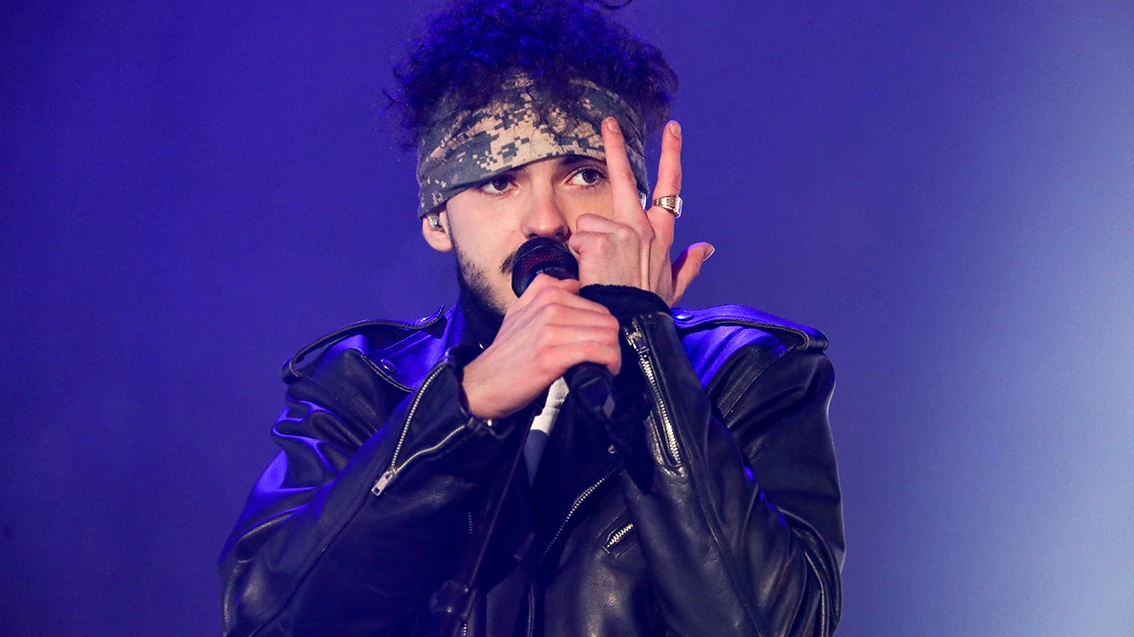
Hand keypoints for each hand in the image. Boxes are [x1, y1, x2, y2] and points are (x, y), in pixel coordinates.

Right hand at [461, 274, 621, 419]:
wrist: (481, 383)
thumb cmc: (505, 354)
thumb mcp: (518, 312)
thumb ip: (542, 292)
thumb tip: (572, 283)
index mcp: (546, 293)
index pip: (597, 305)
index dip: (603, 328)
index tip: (598, 344)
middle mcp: (549, 306)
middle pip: (607, 319)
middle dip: (612, 342)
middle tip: (604, 359)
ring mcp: (550, 329)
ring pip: (606, 334)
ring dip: (613, 354)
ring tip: (605, 366)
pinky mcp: (551, 354)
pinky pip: (596, 351)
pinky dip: (609, 362)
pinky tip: (605, 371)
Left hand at [568, 118, 714, 305]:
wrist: (633, 327)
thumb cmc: (649, 309)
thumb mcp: (674, 288)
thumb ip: (689, 265)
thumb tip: (707, 247)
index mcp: (661, 234)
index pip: (670, 188)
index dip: (671, 156)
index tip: (672, 130)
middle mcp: (642, 227)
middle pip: (626, 178)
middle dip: (615, 147)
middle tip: (609, 122)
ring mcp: (620, 231)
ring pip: (587, 223)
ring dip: (585, 244)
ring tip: (596, 270)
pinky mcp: (598, 240)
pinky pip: (576, 239)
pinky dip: (577, 257)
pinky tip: (589, 273)